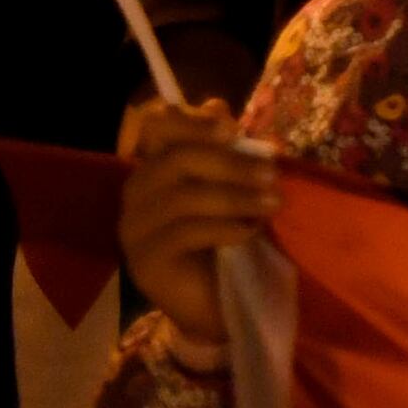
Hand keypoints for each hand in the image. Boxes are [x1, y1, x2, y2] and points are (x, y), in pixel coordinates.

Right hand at [113, 95, 280, 358]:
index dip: (192, 122)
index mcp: (154, 168)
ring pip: (183, 197)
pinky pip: (184, 233)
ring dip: (236, 196)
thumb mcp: (231, 185)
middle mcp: (135, 196)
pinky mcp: (144, 263)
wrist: (220, 302)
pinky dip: (225, 227)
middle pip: (175, 159)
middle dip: (230, 162)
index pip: (157, 128)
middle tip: (272, 172)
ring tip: (273, 203)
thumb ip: (222, 148)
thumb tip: (214, 104)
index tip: (232, 130)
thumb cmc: (229, 235)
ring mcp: (134, 231)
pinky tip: (249, 233)